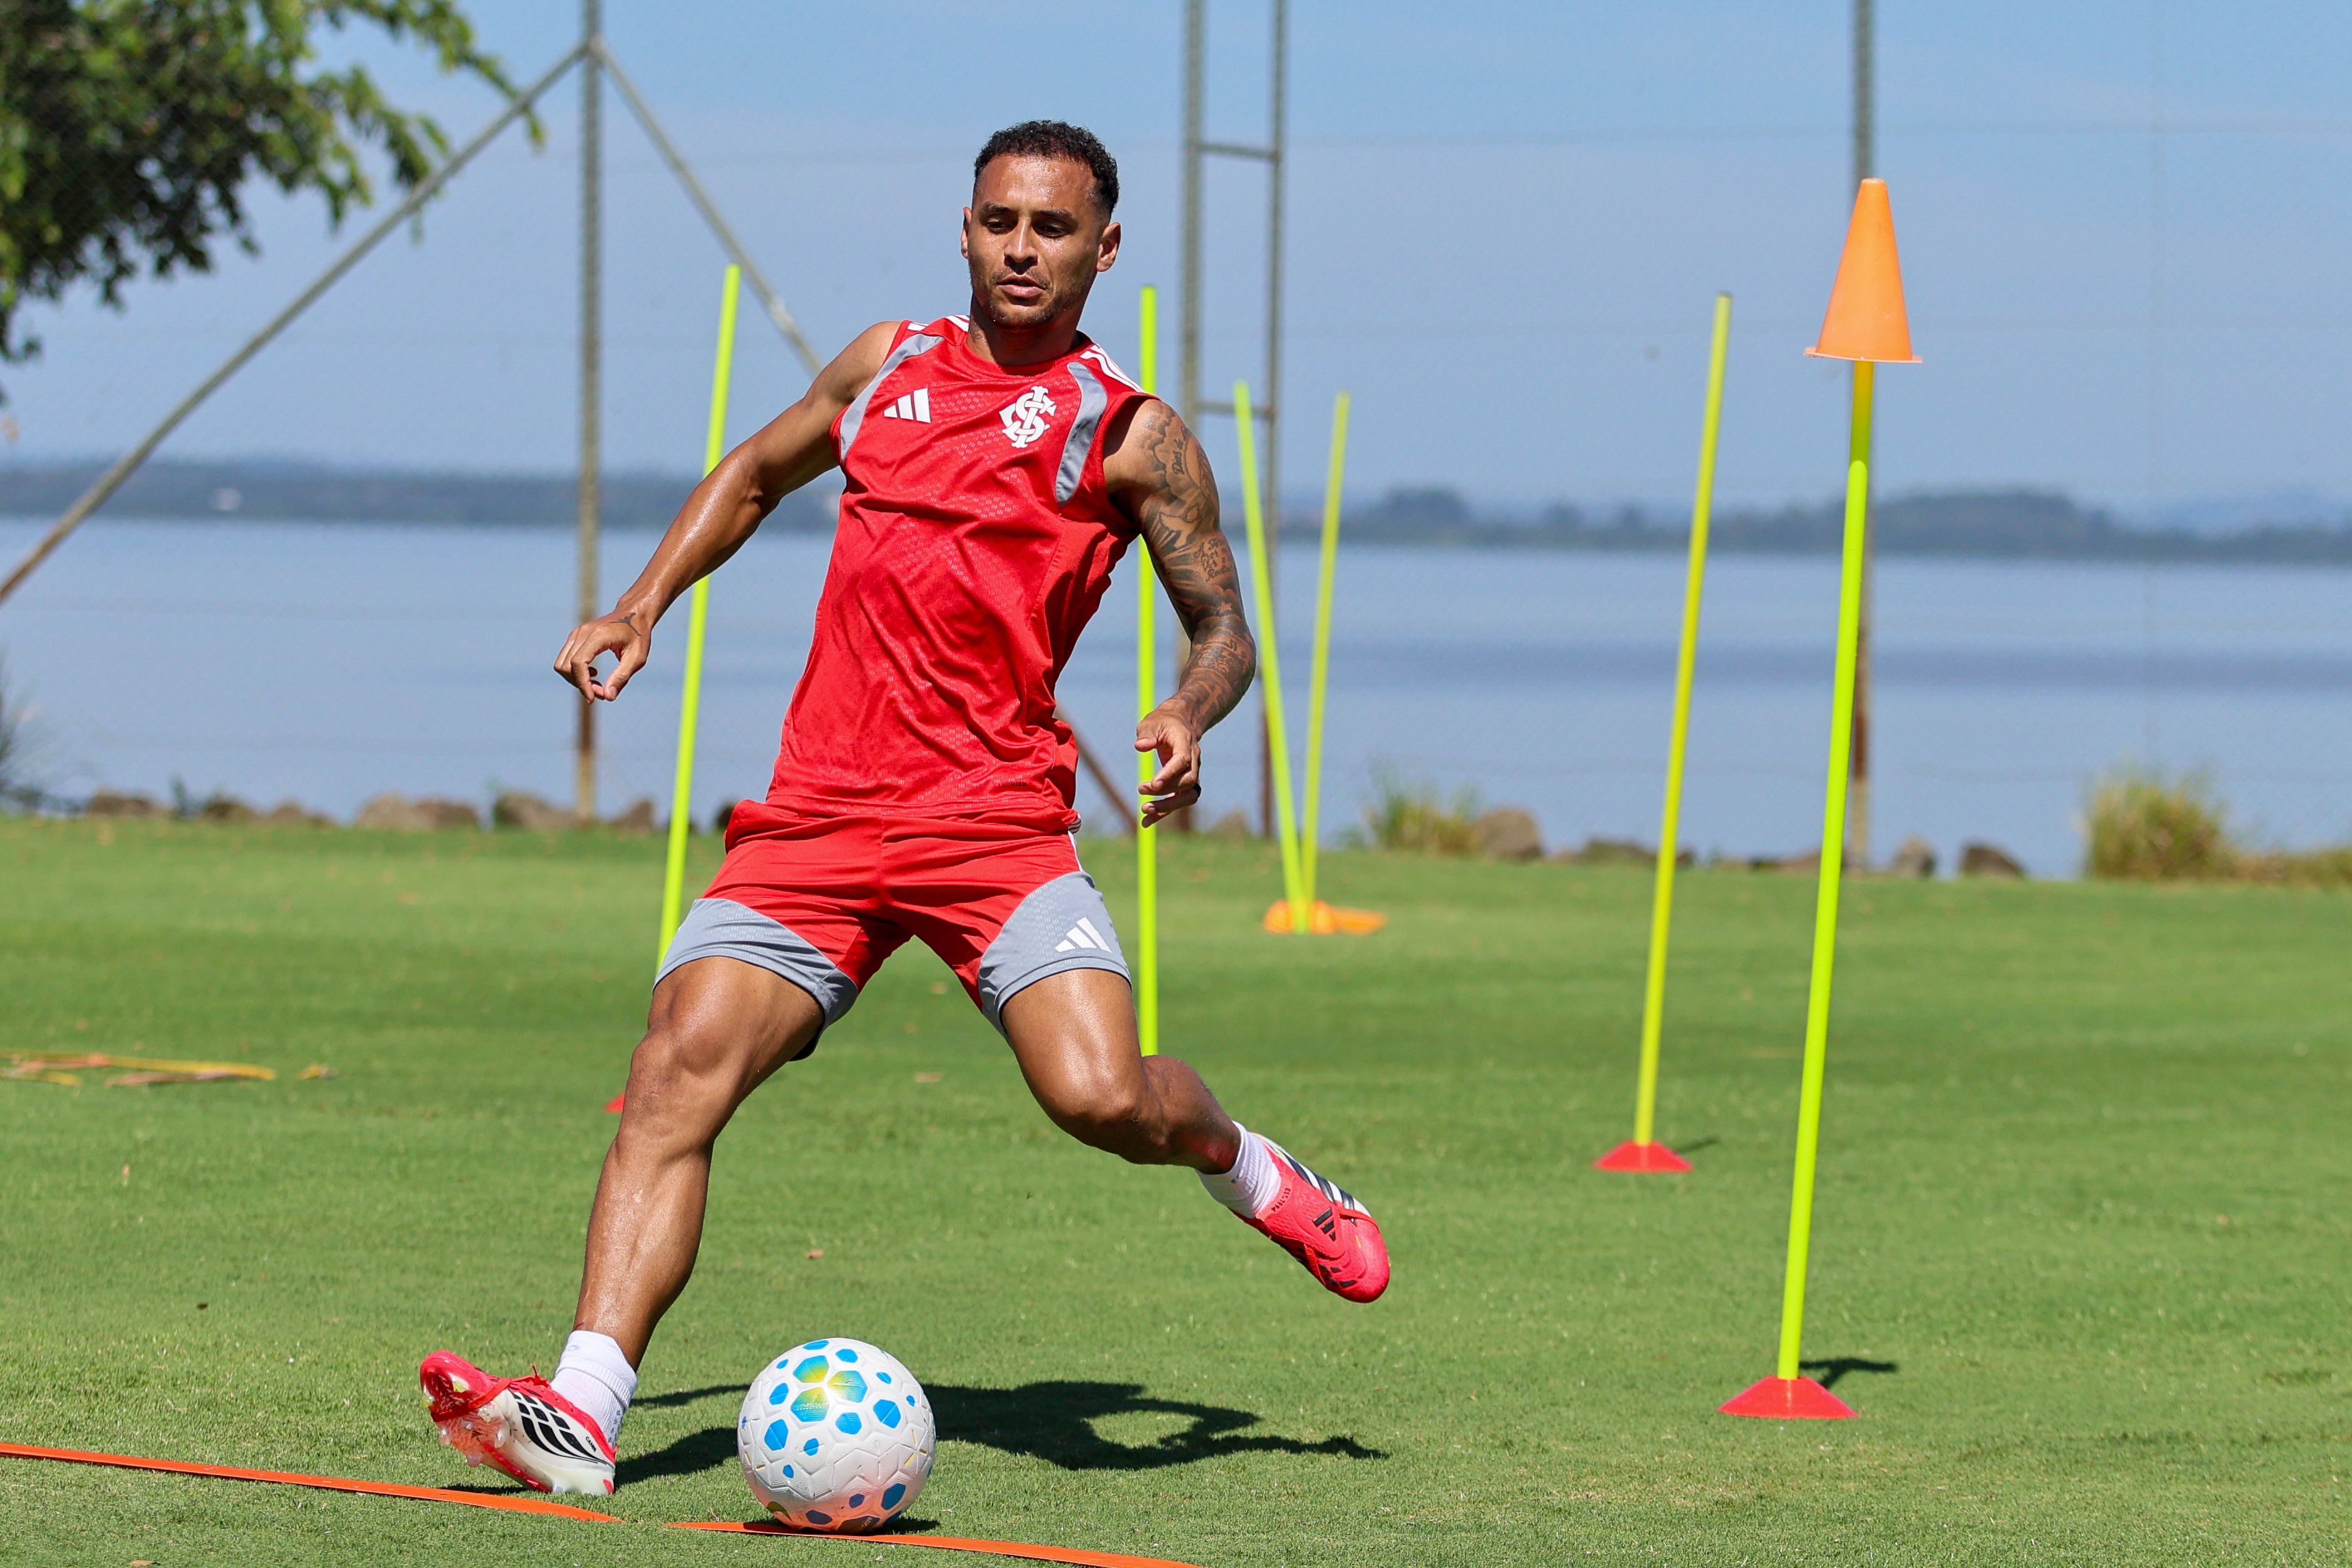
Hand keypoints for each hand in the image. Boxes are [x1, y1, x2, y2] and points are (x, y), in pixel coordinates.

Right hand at [554, 607, 651, 701]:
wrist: (634, 613)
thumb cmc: (638, 635)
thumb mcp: (637, 658)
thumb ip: (621, 677)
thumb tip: (607, 697)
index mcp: (598, 635)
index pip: (578, 663)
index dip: (582, 683)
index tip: (592, 699)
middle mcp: (582, 632)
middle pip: (566, 666)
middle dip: (581, 684)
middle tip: (602, 692)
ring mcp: (576, 633)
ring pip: (562, 664)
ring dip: (576, 680)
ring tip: (598, 685)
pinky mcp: (575, 637)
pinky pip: (565, 660)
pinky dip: (575, 673)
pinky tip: (594, 674)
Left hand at [1135, 705, 1202, 827]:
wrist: (1181, 723)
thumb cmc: (1163, 722)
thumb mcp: (1151, 722)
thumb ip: (1146, 734)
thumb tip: (1140, 746)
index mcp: (1185, 742)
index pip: (1182, 761)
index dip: (1169, 774)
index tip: (1153, 784)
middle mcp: (1193, 760)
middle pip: (1188, 782)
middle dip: (1166, 791)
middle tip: (1141, 789)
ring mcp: (1191, 772)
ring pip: (1188, 796)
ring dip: (1168, 807)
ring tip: (1144, 811)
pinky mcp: (1185, 783)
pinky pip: (1179, 801)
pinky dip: (1164, 812)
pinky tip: (1147, 821)